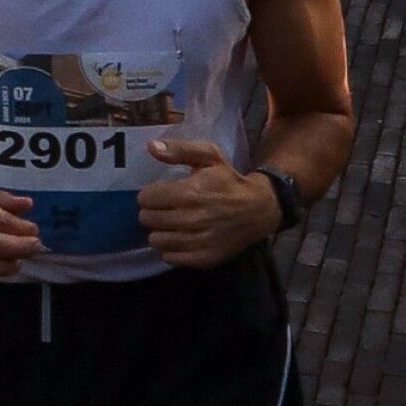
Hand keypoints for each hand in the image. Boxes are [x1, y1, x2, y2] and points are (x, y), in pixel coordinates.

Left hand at [136, 137, 277, 266]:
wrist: (259, 210)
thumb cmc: (229, 181)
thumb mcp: (209, 157)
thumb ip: (179, 150)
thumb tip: (151, 146)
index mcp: (189, 193)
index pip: (146, 199)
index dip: (151, 195)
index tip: (161, 194)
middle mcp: (191, 220)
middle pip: (148, 219)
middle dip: (153, 212)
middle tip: (167, 208)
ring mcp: (197, 242)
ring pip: (156, 240)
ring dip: (161, 231)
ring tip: (173, 224)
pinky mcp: (202, 259)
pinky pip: (169, 257)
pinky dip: (171, 249)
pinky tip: (182, 238)